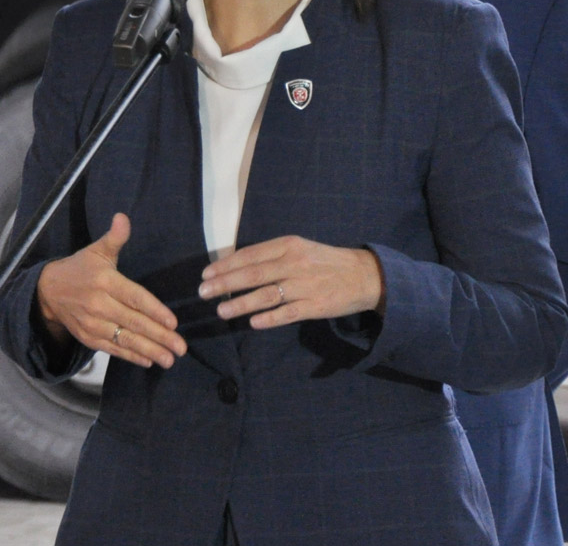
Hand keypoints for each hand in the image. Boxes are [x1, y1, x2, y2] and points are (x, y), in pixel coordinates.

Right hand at [36, 212, 186, 368]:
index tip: (173, 322)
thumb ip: (115, 238)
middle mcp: (99, 304)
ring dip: (149, 350)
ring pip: (124, 339)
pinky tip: (148, 360)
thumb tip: (123, 218)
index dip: (154, 310)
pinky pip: (112, 348)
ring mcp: (92, 323)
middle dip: (159, 336)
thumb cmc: (80, 268)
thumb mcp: (96, 250)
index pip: (134, 297)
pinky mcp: (88, 337)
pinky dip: (130, 356)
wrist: (48, 291)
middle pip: (133, 322)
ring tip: (170, 359)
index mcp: (105, 281)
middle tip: (181, 347)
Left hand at [198, 235, 383, 328]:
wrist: (364, 275)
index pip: (250, 255)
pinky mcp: (316, 306)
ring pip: (267, 294)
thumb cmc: (324, 261)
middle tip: (203, 292)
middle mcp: (294, 263)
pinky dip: (269, 318)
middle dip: (225, 283)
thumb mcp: (299, 248)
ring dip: (241, 303)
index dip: (226, 265)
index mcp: (288, 245)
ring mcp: (305, 285)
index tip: (206, 274)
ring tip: (221, 311)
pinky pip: (288, 312)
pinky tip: (253, 323)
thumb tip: (235, 265)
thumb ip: (271, 255)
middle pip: (253, 274)